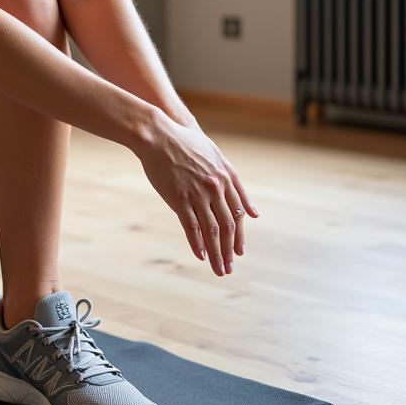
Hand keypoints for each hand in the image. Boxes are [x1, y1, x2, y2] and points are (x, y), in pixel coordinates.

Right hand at [135, 115, 259, 276]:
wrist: (158, 135)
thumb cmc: (184, 142)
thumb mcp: (215, 155)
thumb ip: (232, 179)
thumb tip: (247, 202)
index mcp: (226, 177)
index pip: (237, 213)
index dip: (239, 234)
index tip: (239, 251)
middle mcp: (216, 188)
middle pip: (228, 225)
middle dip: (231, 249)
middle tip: (231, 267)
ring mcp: (198, 194)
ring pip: (212, 231)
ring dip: (218, 253)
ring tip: (220, 269)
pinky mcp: (180, 199)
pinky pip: (192, 227)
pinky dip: (197, 244)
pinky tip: (201, 256)